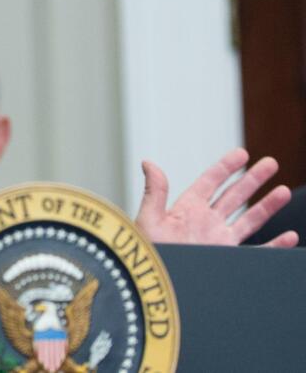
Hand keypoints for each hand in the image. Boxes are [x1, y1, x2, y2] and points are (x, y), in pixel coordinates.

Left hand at [136, 147, 297, 247]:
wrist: (156, 284)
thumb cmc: (148, 253)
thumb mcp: (149, 220)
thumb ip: (155, 192)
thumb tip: (148, 162)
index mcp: (187, 209)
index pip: (210, 181)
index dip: (226, 166)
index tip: (243, 153)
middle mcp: (206, 222)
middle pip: (234, 195)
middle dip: (253, 179)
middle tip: (271, 163)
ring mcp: (218, 240)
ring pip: (249, 219)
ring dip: (267, 206)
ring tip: (284, 191)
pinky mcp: (227, 259)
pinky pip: (256, 251)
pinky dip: (275, 244)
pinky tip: (290, 237)